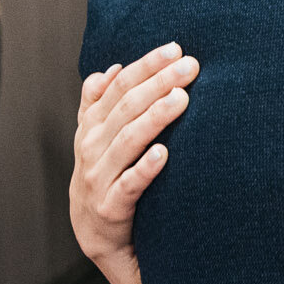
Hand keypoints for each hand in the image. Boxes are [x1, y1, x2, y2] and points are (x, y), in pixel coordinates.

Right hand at [71, 43, 197, 270]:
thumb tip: (109, 69)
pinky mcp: (110, 207)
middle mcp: (93, 146)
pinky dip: (145, 168)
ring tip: (181, 99)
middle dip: (159, 82)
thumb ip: (97, 104)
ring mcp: (99, 177)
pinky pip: (129, 185)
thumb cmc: (104, 176)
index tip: (175, 49)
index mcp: (92, 125)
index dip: (146, 66)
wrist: (95, 235)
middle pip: (126, 107)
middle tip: (191, 66)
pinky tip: (164, 153)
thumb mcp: (95, 139)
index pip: (118, 86)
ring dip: (155, 117)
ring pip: (128, 140)